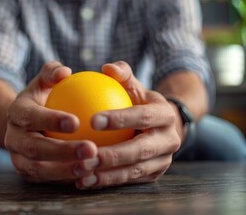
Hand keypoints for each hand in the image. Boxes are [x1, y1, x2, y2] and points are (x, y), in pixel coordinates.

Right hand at [4, 61, 98, 183]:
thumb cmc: (42, 97)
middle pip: (34, 148)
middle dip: (62, 151)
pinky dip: (65, 178)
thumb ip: (52, 72)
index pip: (31, 116)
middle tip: (91, 149)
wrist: (25, 122)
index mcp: (17, 113)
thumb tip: (65, 71)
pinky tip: (88, 174)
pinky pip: (46, 179)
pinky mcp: (27, 172)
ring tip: (91, 166)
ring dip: (65, 170)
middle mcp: (13, 138)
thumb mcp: (44, 81)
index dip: (51, 120)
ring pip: (38, 169)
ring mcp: (18, 157)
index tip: (77, 122)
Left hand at [75, 61, 180, 188]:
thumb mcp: (134, 85)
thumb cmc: (139, 102)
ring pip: (134, 171)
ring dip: (106, 174)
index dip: (120, 118)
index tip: (92, 120)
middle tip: (85, 154)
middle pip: (140, 150)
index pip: (143, 116)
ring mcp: (164, 160)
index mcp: (165, 114)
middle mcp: (170, 140)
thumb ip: (122, 74)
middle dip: (112, 155)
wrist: (160, 126)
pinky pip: (129, 181)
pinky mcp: (154, 175)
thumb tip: (107, 68)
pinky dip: (106, 182)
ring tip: (81, 172)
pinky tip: (83, 181)